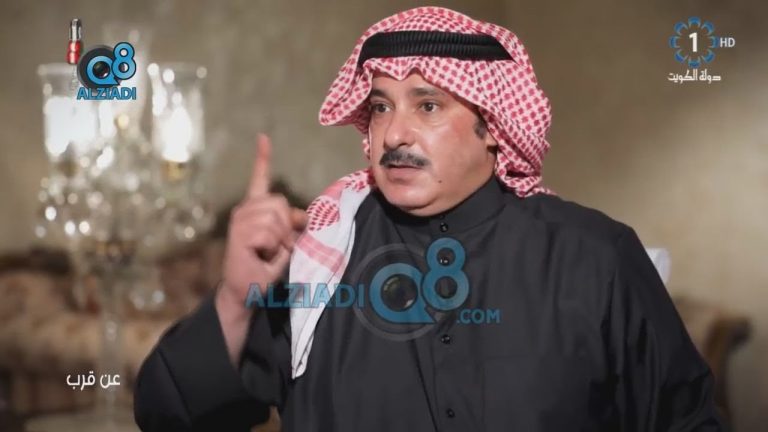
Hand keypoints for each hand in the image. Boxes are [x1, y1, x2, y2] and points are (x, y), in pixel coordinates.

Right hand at [219, 134, 307, 310]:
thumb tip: (301, 215)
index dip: (262, 158)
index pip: (259, 179)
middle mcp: (244, 210)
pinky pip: (268, 234)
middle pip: (280, 203)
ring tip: (267, 253)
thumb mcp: (284, 242)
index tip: (263, 138)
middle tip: (277, 247)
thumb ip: (291, 224)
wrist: (245, 290)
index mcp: (255, 209)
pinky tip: (260, 256)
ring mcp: (240, 221)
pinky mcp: (239, 234)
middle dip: (286, 227)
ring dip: (279, 241)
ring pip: (276, 220)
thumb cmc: (264, 267)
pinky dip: (272, 249)